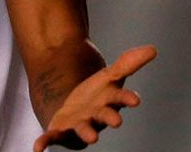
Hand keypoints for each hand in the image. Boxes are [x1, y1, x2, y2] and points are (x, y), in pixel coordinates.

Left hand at [33, 45, 156, 151]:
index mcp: (108, 102)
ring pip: (83, 130)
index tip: (135, 100)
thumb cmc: (95, 95)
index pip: (119, 99)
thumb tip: (153, 48)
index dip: (126, 99)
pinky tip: (37, 148)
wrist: (70, 106)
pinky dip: (45, 142)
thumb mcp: (108, 76)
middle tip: (116, 120)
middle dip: (109, 118)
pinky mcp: (60, 131)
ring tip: (91, 136)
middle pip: (103, 117)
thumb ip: (128, 64)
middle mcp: (96, 117)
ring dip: (87, 133)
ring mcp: (78, 125)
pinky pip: (52, 138)